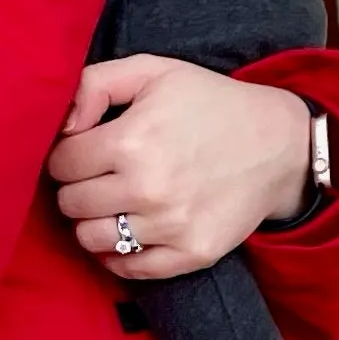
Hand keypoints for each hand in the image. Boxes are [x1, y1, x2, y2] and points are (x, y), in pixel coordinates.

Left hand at [48, 54, 316, 279]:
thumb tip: (60, 127)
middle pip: (70, 203)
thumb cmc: (209, 103)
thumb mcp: (153, 71)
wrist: (278, 144)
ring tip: (113, 202)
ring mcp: (171, 226)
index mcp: (131, 140)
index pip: (61, 164)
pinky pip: (128, 268)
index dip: (67, 154)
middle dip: (77, 186)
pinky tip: (128, 230)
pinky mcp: (192, 253)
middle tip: (100, 174)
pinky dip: (118, 254)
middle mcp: (148, 188)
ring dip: (92, 221)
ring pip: (90, 239)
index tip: (86, 149)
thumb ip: (93, 85)